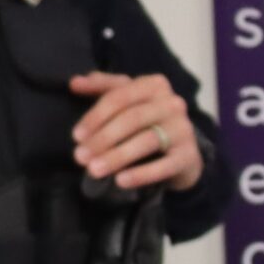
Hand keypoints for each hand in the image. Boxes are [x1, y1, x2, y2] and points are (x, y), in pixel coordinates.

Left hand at [70, 71, 203, 191]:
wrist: (182, 152)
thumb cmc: (147, 122)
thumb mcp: (127, 100)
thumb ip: (102, 88)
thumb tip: (74, 83)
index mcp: (154, 84)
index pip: (120, 96)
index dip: (95, 116)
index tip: (76, 136)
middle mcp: (172, 103)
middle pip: (132, 118)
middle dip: (103, 138)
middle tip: (80, 157)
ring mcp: (183, 129)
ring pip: (147, 140)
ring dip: (117, 156)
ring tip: (94, 169)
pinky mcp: (189, 155)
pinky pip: (164, 166)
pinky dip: (141, 174)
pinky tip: (120, 181)